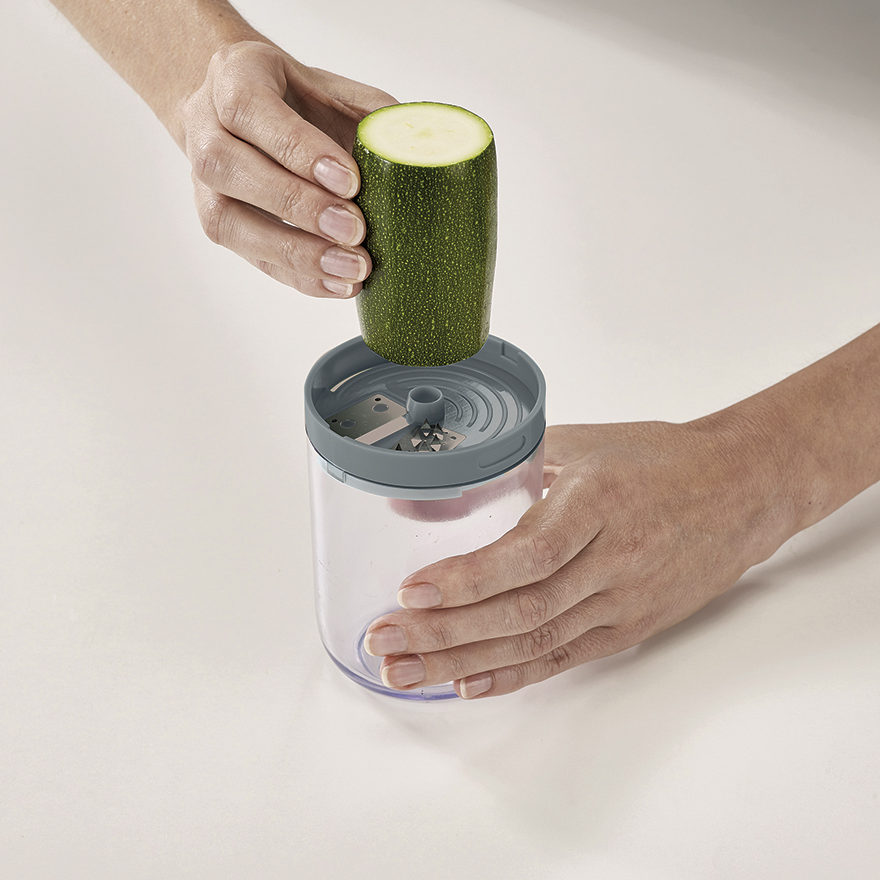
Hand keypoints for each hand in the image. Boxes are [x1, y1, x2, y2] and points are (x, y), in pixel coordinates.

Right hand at [179, 41, 396, 296]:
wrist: (249, 113)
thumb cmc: (299, 101)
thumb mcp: (336, 89)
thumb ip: (372, 115)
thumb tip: (420, 153)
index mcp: (234, 76)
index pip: (249, 109)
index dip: (298, 149)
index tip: (349, 181)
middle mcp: (204, 126)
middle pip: (229, 167)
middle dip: (297, 205)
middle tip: (354, 231)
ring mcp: (202, 181)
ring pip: (228, 221)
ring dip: (294, 252)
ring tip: (351, 270)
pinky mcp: (217, 223)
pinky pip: (250, 257)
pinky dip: (298, 276)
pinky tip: (336, 284)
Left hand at [364, 418, 789, 697]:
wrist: (741, 489)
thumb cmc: (660, 459)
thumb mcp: (583, 441)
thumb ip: (510, 463)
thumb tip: (430, 494)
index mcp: (599, 503)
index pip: (529, 553)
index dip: (468, 579)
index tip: (412, 590)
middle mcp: (612, 559)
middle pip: (520, 610)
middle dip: (443, 631)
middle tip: (383, 641)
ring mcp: (623, 601)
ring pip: (533, 642)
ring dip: (461, 662)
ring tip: (404, 671)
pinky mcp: (629, 627)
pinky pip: (564, 660)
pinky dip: (512, 675)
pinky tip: (465, 684)